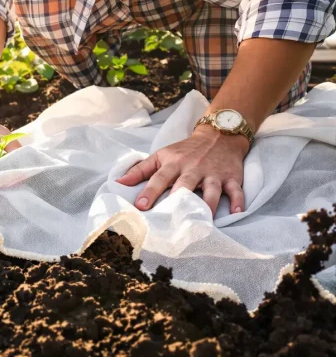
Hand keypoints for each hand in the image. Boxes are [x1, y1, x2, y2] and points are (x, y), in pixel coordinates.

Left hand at [116, 124, 250, 214]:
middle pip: (185, 184)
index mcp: (174, 164)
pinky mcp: (231, 177)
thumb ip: (140, 170)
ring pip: (212, 190)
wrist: (218, 135)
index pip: (159, 178)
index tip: (140, 205)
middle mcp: (193, 169)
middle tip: (171, 217)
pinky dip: (238, 201)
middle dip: (178, 198)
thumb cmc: (184, 151)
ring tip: (204, 221)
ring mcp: (213, 174)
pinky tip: (236, 213)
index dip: (149, 191)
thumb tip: (118, 182)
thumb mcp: (161, 156)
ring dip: (209, 204)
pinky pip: (236, 190)